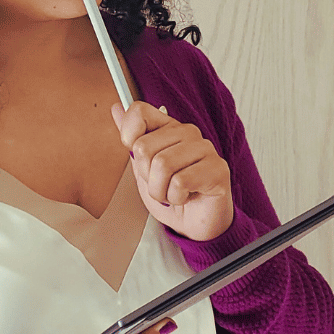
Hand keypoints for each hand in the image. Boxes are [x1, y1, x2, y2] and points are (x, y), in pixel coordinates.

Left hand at [111, 101, 233, 242]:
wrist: (194, 225)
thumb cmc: (171, 195)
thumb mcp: (143, 168)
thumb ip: (132, 139)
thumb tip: (116, 108)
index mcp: (169, 128)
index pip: (139, 111)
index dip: (129, 136)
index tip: (138, 158)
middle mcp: (188, 132)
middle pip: (144, 147)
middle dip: (146, 177)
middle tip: (161, 184)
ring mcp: (205, 149)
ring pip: (162, 165)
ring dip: (160, 190)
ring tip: (173, 193)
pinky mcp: (217, 169)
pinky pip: (180, 182)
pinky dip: (176, 197)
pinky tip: (186, 197)